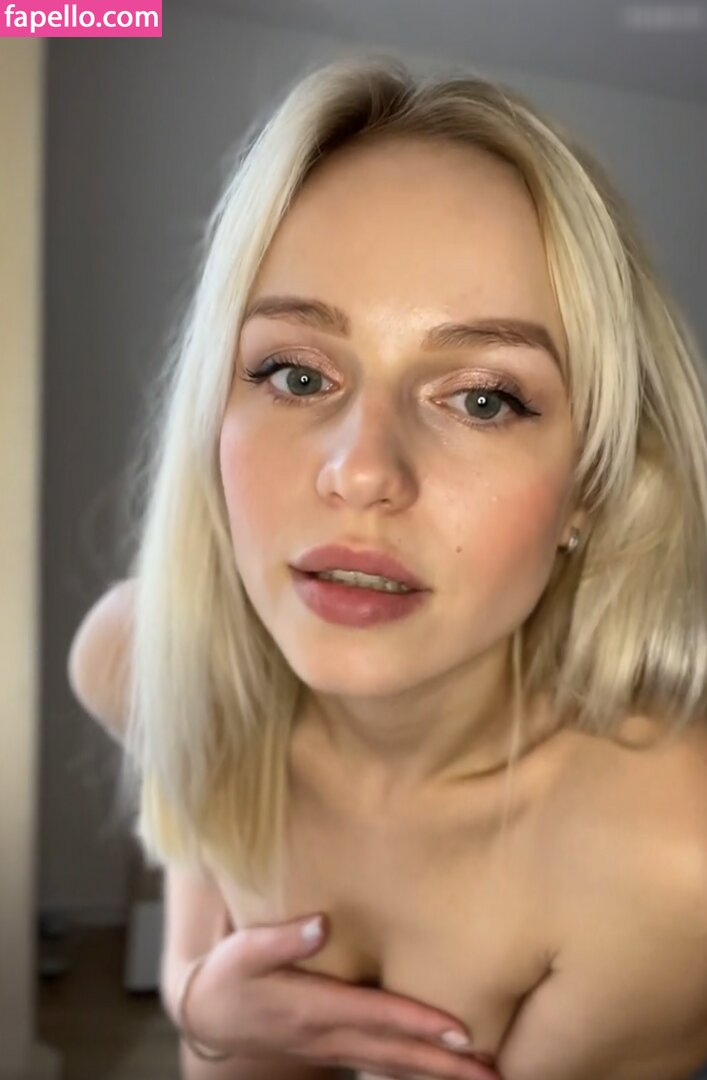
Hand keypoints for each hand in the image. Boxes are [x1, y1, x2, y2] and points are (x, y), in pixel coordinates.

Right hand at [184, 913, 501, 1078]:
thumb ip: (283, 938)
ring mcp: (332, 1048)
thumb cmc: (229, 976)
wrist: (208, 1017)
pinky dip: (415, 1070)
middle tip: (494, 1073)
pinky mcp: (333, 1048)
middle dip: (446, 1064)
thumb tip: (322, 923)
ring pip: (394, 1065)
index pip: (376, 1016)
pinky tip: (440, 1070)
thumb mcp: (244, 950)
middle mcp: (329, 1035)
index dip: (418, 1024)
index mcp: (313, 1008)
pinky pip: (383, 1064)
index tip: (460, 1030)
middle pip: (396, 1053)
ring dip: (438, 1074)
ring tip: (482, 1078)